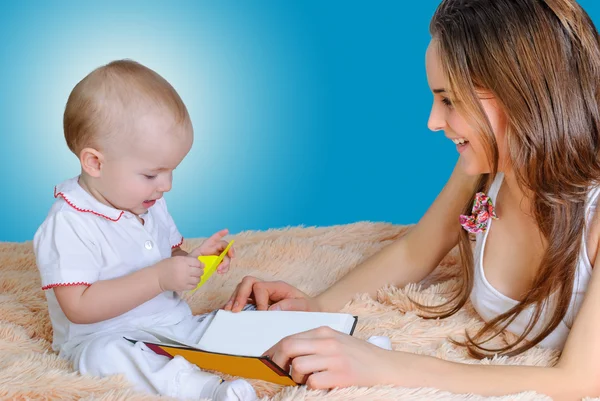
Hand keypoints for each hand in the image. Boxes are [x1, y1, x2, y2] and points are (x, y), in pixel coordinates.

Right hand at [153, 256, 202, 291]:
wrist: (157, 278)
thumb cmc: (165, 266)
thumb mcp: (176, 258)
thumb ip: (187, 260)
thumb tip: (200, 263)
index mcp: (183, 261)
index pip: (197, 263)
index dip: (199, 264)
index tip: (199, 265)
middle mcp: (185, 270)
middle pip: (199, 271)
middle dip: (200, 271)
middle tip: (197, 271)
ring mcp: (185, 280)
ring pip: (198, 279)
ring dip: (197, 278)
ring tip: (194, 277)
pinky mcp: (183, 287)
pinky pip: (194, 286)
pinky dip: (194, 284)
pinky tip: (190, 282)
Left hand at [188, 229, 234, 273]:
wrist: (192, 269)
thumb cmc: (191, 262)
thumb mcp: (192, 258)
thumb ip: (197, 258)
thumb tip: (203, 262)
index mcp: (208, 245)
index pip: (215, 237)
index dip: (221, 233)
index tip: (227, 231)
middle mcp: (215, 249)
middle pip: (226, 247)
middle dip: (230, 251)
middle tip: (232, 256)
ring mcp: (218, 256)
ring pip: (227, 257)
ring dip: (226, 264)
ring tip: (219, 270)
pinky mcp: (220, 263)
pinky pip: (226, 265)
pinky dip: (225, 269)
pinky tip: (220, 272)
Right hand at [223, 276, 320, 311]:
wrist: (313, 311)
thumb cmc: (309, 309)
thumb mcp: (305, 307)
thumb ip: (291, 305)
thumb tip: (271, 309)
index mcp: (279, 287)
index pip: (261, 287)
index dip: (258, 301)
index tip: (261, 314)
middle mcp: (268, 288)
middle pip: (247, 282)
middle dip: (239, 295)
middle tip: (234, 311)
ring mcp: (262, 294)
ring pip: (242, 288)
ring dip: (234, 299)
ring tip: (229, 312)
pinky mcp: (258, 302)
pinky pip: (243, 299)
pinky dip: (235, 304)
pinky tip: (230, 312)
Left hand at [264, 326, 394, 388]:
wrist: (385, 366)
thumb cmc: (357, 355)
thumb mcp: (335, 341)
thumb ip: (313, 343)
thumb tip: (284, 352)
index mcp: (324, 332)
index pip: (289, 338)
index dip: (273, 351)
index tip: (267, 360)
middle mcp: (327, 342)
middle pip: (288, 347)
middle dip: (277, 361)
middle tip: (280, 372)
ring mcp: (334, 359)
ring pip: (297, 366)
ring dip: (295, 377)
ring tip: (305, 380)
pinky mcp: (341, 376)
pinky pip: (313, 382)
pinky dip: (311, 386)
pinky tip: (320, 384)